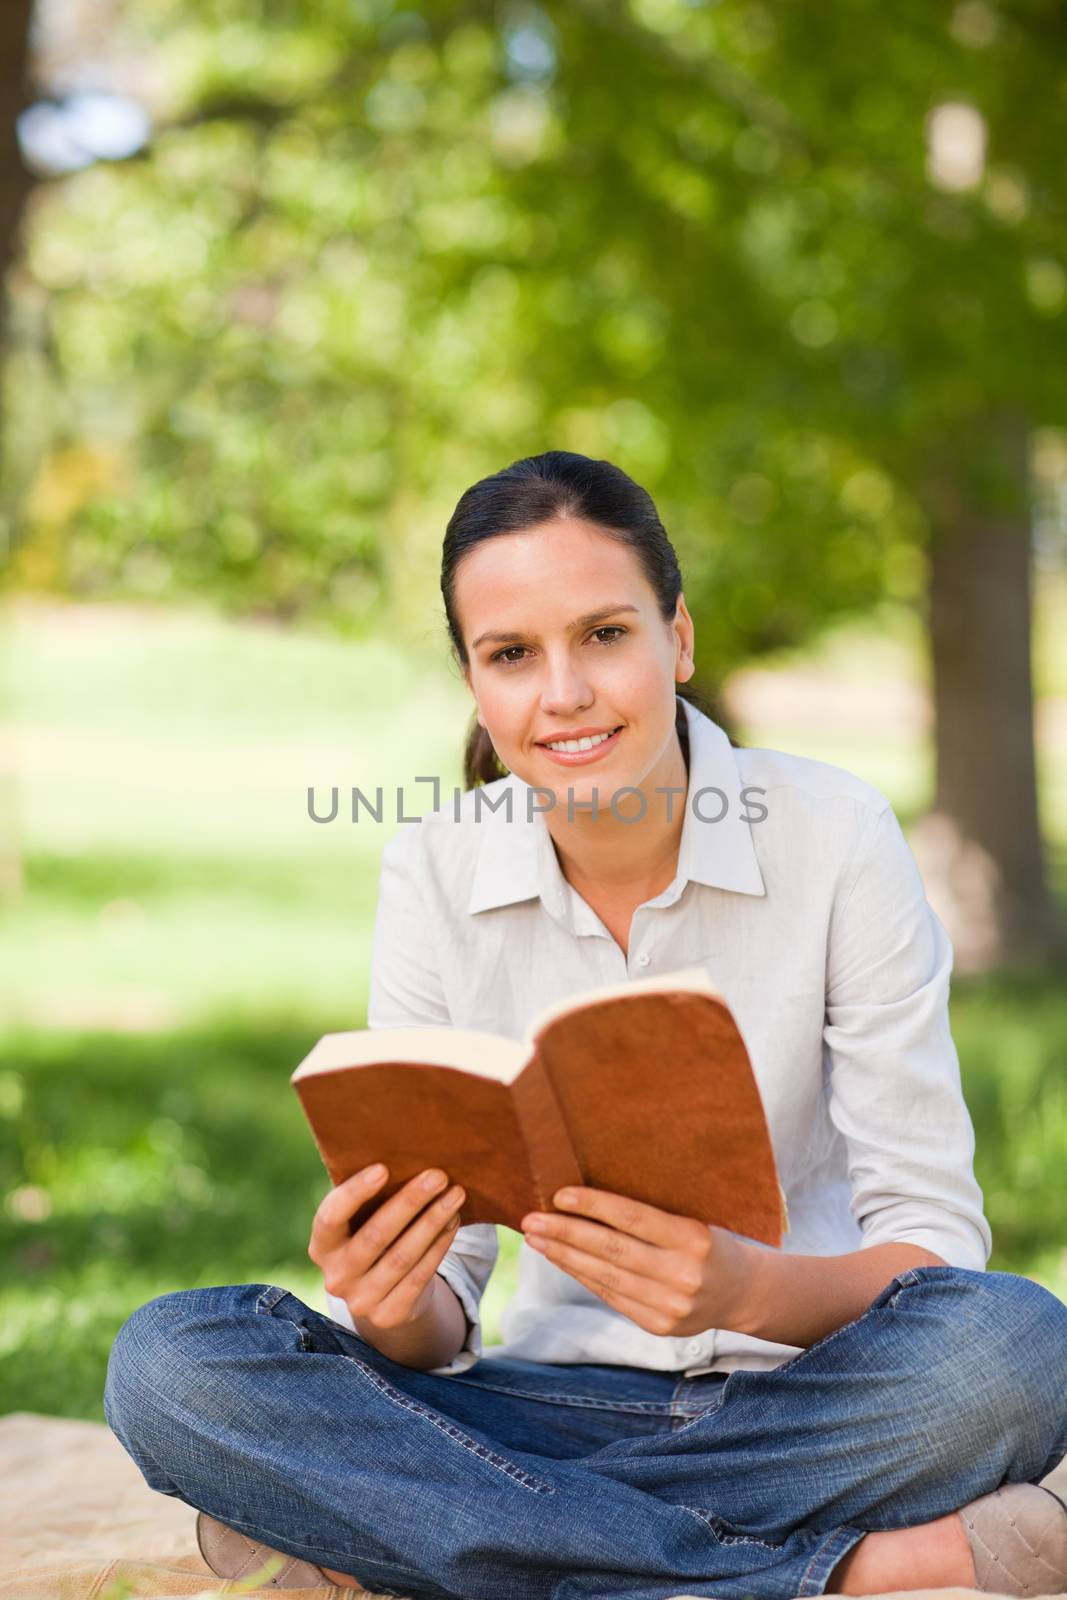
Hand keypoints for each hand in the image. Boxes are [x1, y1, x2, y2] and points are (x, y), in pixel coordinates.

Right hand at [307, 1163, 465, 1333]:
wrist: (382, 1297)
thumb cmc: (371, 1237)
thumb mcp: (359, 1224)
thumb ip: (368, 1200)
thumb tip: (405, 1156)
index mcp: (321, 1247)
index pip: (330, 1217)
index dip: (354, 1194)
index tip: (383, 1168)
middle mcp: (336, 1277)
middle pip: (375, 1236)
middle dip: (410, 1202)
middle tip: (437, 1175)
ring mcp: (362, 1301)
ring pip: (403, 1256)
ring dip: (433, 1222)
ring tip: (456, 1194)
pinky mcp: (390, 1315)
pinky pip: (420, 1275)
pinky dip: (440, 1245)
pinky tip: (454, 1221)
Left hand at [520, 1186, 754, 1338]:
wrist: (743, 1292)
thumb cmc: (710, 1241)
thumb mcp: (694, 1219)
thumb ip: (652, 1215)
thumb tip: (589, 1200)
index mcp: (694, 1239)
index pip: (633, 1218)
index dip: (593, 1206)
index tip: (558, 1195)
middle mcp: (682, 1275)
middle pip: (611, 1250)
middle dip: (565, 1233)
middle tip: (530, 1219)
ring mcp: (670, 1306)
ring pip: (605, 1277)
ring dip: (565, 1257)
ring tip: (536, 1239)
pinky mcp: (658, 1326)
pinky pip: (611, 1297)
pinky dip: (583, 1276)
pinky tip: (562, 1259)